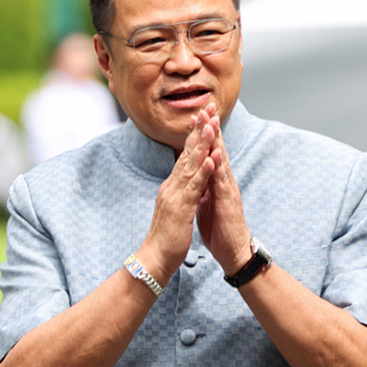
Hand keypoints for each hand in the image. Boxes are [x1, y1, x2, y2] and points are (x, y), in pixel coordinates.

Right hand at [136, 108, 217, 284]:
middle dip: (199, 130)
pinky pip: (194, 186)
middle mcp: (172, 185)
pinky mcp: (181, 207)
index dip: (194, 135)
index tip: (203, 116)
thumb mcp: (176, 209)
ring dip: (202, 144)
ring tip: (211, 125)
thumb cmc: (167, 237)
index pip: (185, 155)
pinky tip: (211, 157)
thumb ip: (180, 193)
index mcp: (173, 186)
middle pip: (187, 152)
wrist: (155, 258)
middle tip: (208, 108)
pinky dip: (203, 171)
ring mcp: (176, 195)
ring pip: (191, 164)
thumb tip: (184, 181)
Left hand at [196, 105, 251, 275]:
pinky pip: (222, 181)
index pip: (208, 153)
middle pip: (217, 149)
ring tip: (213, 121)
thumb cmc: (220, 228)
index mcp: (216, 181)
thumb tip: (197, 177)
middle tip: (207, 106)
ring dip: (216, 140)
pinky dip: (219, 166)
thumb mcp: (207, 203)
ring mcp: (227, 189)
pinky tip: (216, 154)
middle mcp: (224, 181)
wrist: (233, 251)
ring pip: (221, 160)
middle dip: (212, 128)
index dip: (203, 134)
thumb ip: (203, 187)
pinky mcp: (228, 201)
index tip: (196, 116)